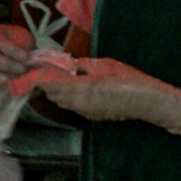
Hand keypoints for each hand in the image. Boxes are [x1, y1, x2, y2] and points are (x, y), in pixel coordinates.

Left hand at [35, 57, 180, 141]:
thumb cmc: (130, 80)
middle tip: (46, 71)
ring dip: (58, 91)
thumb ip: (82, 65)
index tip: (32, 71)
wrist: (149, 102)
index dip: (38, 78)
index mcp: (80, 88)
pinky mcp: (93, 116)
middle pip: (53, 95)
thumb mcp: (104, 64)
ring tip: (61, 77)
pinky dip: (70, 97)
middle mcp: (79, 104)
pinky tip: (77, 87)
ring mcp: (86, 112)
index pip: (50, 85)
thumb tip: (67, 64)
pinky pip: (74, 106)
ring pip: (63, 102)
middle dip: (47, 84)